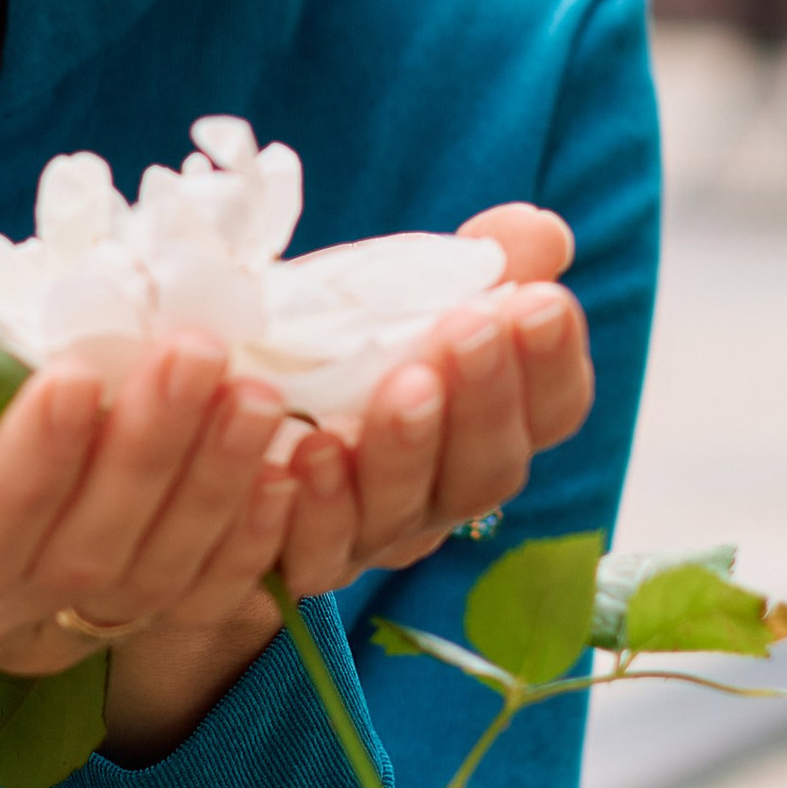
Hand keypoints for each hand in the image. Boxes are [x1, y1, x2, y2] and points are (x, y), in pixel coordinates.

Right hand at [0, 336, 298, 776]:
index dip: (31, 471)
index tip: (78, 372)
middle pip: (77, 565)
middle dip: (146, 458)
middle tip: (197, 352)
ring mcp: (40, 635)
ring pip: (147, 585)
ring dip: (211, 488)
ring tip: (251, 389)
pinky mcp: (98, 621)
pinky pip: (188, 598)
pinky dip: (245, 535)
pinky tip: (285, 463)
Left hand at [271, 204, 592, 597]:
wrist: (234, 389)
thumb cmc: (341, 338)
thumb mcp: (407, 288)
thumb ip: (483, 263)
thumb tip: (538, 232)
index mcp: (491, 425)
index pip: (551, 409)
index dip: (552, 361)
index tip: (540, 299)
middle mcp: (443, 488)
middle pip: (488, 468)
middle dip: (485, 397)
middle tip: (474, 327)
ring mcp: (375, 530)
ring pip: (407, 509)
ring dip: (408, 449)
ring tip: (403, 387)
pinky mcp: (300, 555)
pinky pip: (316, 547)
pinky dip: (320, 503)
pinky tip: (308, 451)